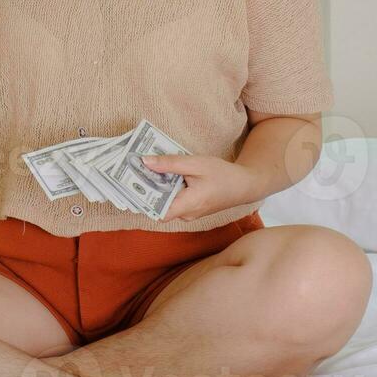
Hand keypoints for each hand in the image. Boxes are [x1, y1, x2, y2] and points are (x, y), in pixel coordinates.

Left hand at [139, 154, 264, 222]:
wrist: (246, 185)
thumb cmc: (223, 174)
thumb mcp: (196, 164)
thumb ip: (170, 164)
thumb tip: (145, 162)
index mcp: (187, 206)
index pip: (156, 211)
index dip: (142, 199)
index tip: (130, 183)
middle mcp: (186, 214)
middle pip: (159, 205)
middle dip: (146, 188)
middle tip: (133, 170)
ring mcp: (189, 213)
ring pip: (166, 201)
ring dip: (157, 186)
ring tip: (145, 167)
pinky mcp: (192, 207)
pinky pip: (174, 199)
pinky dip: (167, 187)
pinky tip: (163, 172)